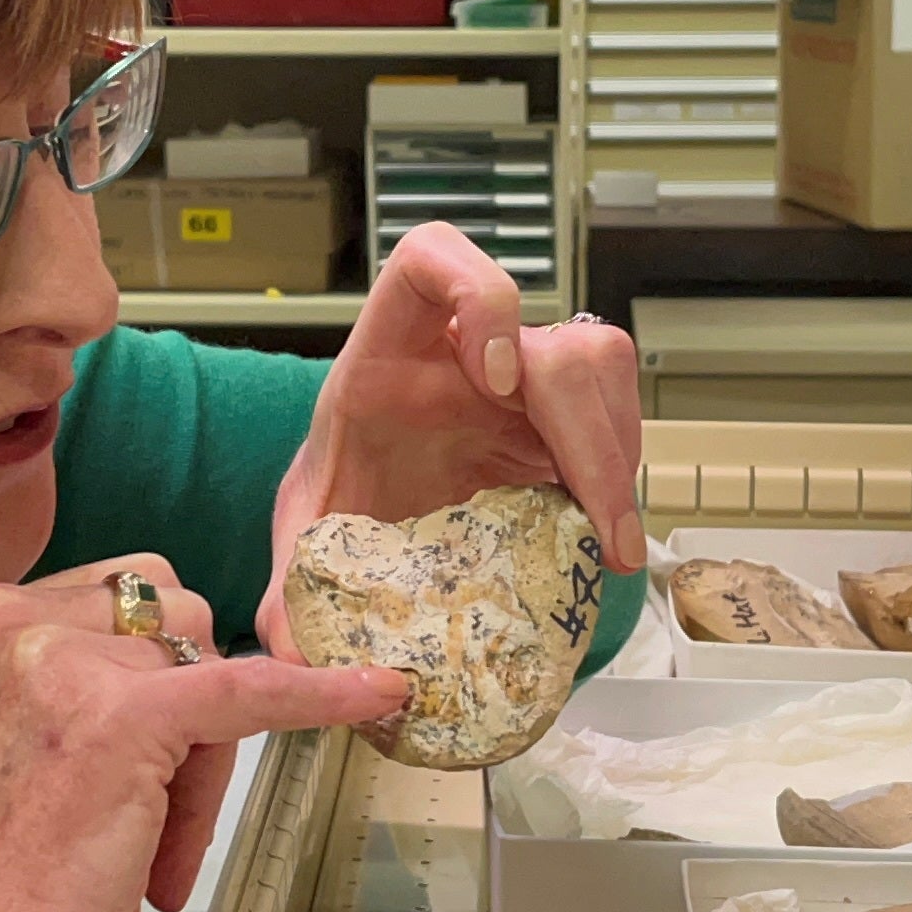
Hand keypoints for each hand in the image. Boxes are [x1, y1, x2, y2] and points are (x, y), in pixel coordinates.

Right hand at [0, 555, 405, 911]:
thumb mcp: (19, 750)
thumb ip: (76, 690)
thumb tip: (186, 683)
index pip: (121, 603)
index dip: (155, 679)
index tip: (155, 758)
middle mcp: (8, 621)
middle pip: (172, 623)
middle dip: (187, 713)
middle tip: (149, 821)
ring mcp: (60, 662)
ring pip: (206, 663)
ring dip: (201, 761)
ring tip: (150, 852)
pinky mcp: (123, 715)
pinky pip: (250, 689)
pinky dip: (317, 696)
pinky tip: (374, 694)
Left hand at [255, 223, 644, 662]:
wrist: (367, 499)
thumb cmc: (342, 486)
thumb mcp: (308, 534)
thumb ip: (290, 587)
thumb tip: (291, 652)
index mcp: (391, 350)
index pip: (432, 260)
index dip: (480, 294)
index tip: (497, 376)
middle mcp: (467, 349)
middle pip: (556, 344)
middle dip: (587, 432)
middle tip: (593, 523)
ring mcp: (524, 376)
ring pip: (602, 372)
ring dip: (617, 458)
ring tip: (605, 542)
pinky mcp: (561, 414)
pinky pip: (615, 418)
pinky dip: (620, 478)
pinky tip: (602, 536)